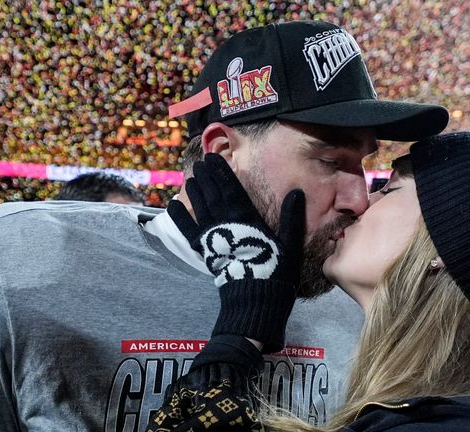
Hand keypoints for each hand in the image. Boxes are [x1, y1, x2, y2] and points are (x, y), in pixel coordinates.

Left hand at [168, 153, 305, 352]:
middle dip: (207, 178)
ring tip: (191, 176)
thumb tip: (296, 192)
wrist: (255, 303)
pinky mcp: (207, 254)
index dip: (223, 173)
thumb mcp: (290, 246)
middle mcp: (228, 226)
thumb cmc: (276, 274)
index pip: (233, 190)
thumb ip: (291, 218)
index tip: (214, 157)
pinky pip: (190, 233)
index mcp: (248, 221)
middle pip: (214, 196)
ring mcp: (214, 239)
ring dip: (195, 192)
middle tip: (200, 162)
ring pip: (201, 210)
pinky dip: (181, 219)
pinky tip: (173, 205)